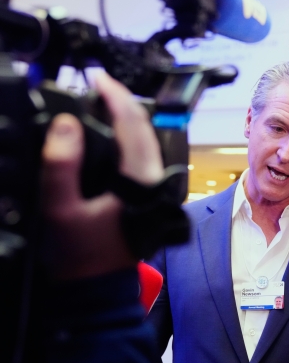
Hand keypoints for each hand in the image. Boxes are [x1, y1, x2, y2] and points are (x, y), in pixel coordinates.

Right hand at [41, 72, 163, 280]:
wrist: (96, 285)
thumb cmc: (80, 253)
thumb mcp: (60, 210)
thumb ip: (61, 166)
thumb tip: (66, 124)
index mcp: (140, 181)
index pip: (132, 126)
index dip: (115, 96)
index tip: (97, 77)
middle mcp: (154, 179)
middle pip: (143, 128)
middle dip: (121, 100)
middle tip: (96, 82)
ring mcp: (153, 185)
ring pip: (145, 139)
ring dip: (125, 115)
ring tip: (100, 98)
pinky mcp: (147, 191)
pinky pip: (140, 153)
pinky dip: (125, 134)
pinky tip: (108, 129)